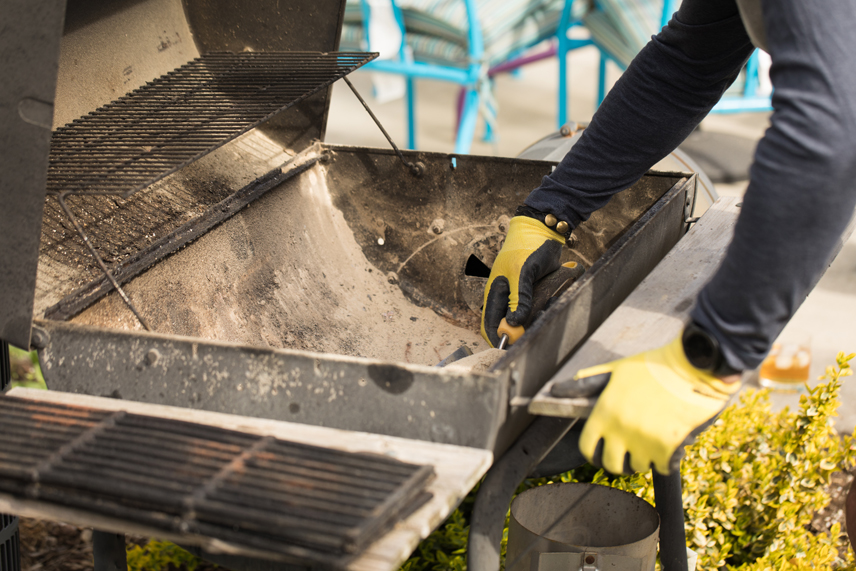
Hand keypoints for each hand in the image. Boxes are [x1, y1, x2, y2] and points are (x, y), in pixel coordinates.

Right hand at [480, 216, 563, 346]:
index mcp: (494, 293)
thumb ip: (519, 299)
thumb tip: (513, 324)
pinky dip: (542, 310)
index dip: (497, 339)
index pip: (488, 325)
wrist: (542, 231)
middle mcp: (504, 298)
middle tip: (534, 328)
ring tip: (545, 309)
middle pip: (507, 326)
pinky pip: (534, 310)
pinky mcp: (530, 294)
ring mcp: (517, 296)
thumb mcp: (523, 273)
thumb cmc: (527, 248)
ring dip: (532, 320)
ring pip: (522, 320)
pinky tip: (550, 301)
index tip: (513, 344)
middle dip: (519, 331)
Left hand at [561, 336, 740, 474]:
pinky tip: (669, 443)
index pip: (587, 447)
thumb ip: (590, 382)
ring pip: (639, 466)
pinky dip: (666, 459)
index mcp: (604, 412)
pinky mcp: (668, 449)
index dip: (593, 452)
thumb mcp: (617, 370)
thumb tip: (560, 389)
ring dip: (645, 457)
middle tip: (628, 451)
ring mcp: (643, 442)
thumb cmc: (655, 366)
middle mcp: (620, 430)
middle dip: (619, 460)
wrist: (692, 366)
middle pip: (611, 464)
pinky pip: (663, 467)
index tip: (601, 452)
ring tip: (653, 438)